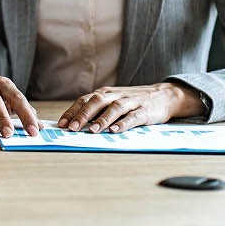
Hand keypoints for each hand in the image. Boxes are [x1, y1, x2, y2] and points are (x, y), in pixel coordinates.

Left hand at [57, 82, 203, 133]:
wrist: (163, 96)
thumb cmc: (132, 101)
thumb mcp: (113, 102)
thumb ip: (97, 110)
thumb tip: (75, 124)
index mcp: (105, 94)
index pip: (84, 100)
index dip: (72, 112)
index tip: (62, 124)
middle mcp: (115, 95)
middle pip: (96, 102)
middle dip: (83, 115)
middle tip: (73, 128)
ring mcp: (131, 102)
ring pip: (114, 109)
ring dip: (102, 120)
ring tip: (93, 130)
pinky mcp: (145, 111)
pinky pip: (133, 117)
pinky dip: (124, 123)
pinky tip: (116, 131)